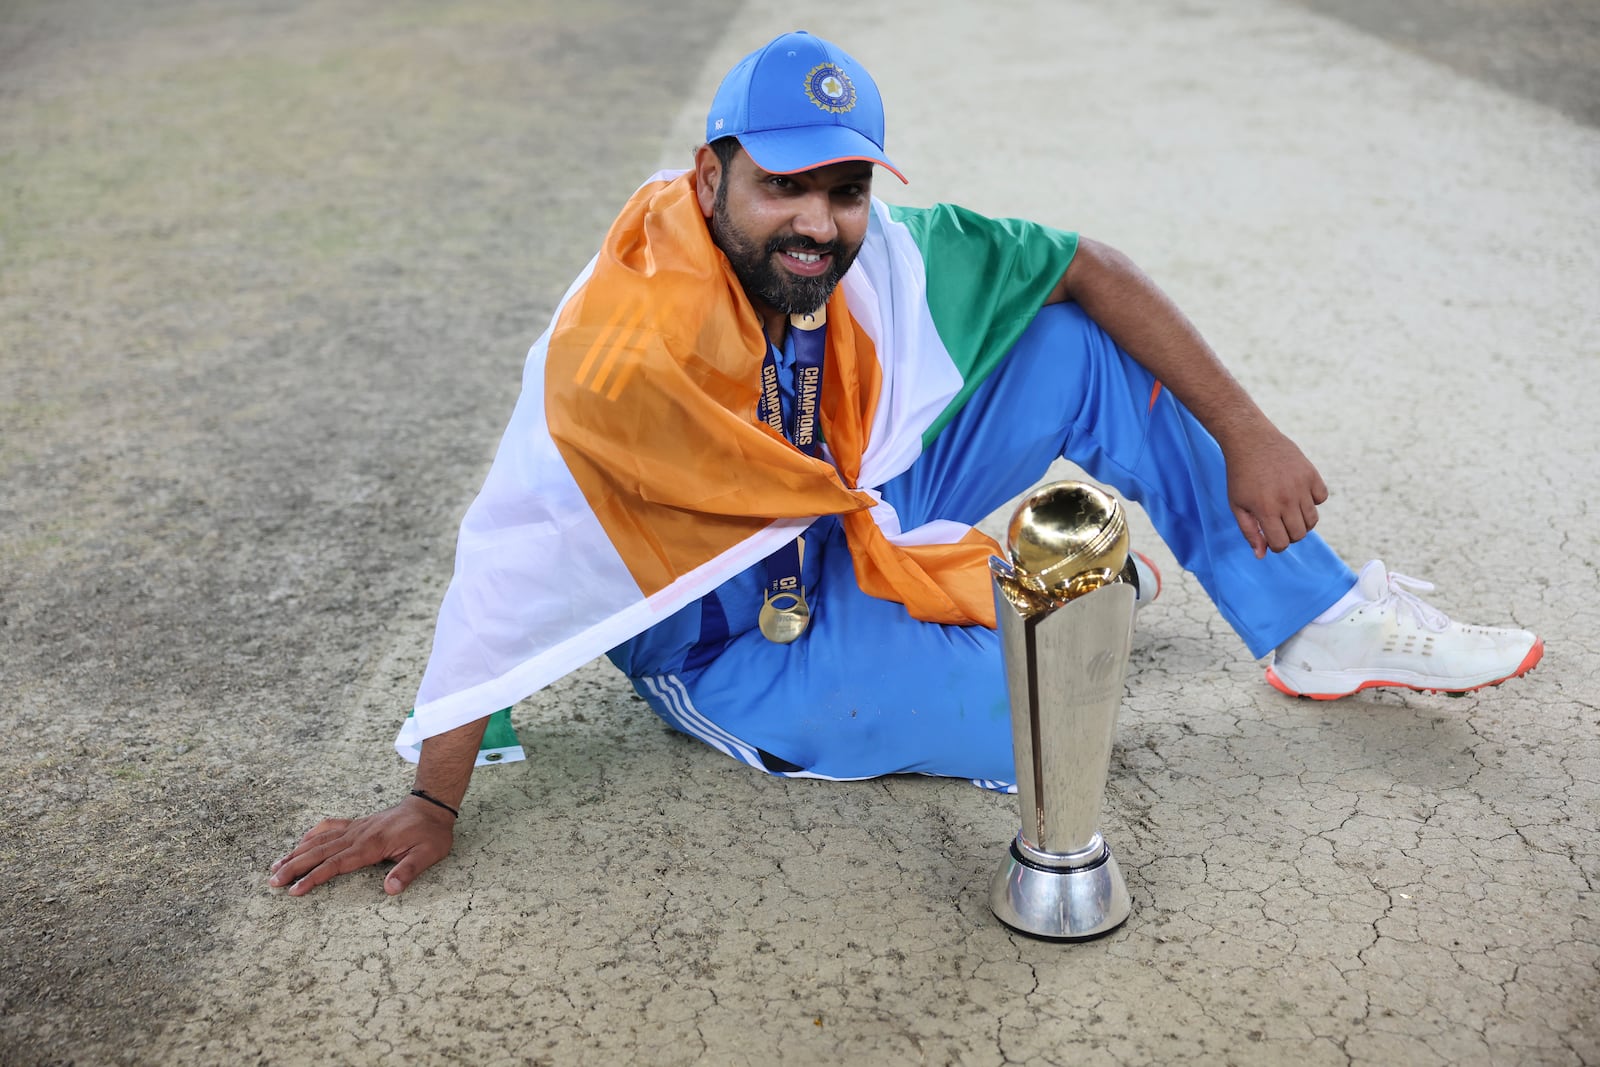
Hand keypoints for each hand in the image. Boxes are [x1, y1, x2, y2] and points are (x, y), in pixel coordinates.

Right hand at [268, 797, 455, 896]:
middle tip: (272, 882)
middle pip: (320, 852)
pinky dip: (312, 835)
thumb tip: (390, 889)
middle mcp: (358, 834)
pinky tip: (300, 842)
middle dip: (294, 867)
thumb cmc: (430, 833)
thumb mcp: (427, 854)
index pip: (336, 863)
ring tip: (274, 866)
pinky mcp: (357, 824)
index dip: (314, 877)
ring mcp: (356, 828)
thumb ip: (408, 871)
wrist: (431, 806)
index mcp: (372, 845)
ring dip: (296, 852)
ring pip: (319, 840)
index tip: (295, 890)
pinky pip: (329, 827)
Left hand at [1222, 425, 1328, 557]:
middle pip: (1299, 534)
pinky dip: (1313, 500)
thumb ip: (1250, 532)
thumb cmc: (1240, 475)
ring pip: (1312, 520)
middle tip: (1278, 523)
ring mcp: (1301, 486)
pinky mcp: (1311, 474)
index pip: (1281, 543)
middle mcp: (1286, 500)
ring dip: (1301, 521)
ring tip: (1287, 510)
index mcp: (1265, 510)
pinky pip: (1321, 498)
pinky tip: (1298, 492)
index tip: (1270, 536)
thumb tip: (1262, 555)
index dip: (1276, 545)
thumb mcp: (1237, 505)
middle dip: (1289, 535)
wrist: (1251, 441)